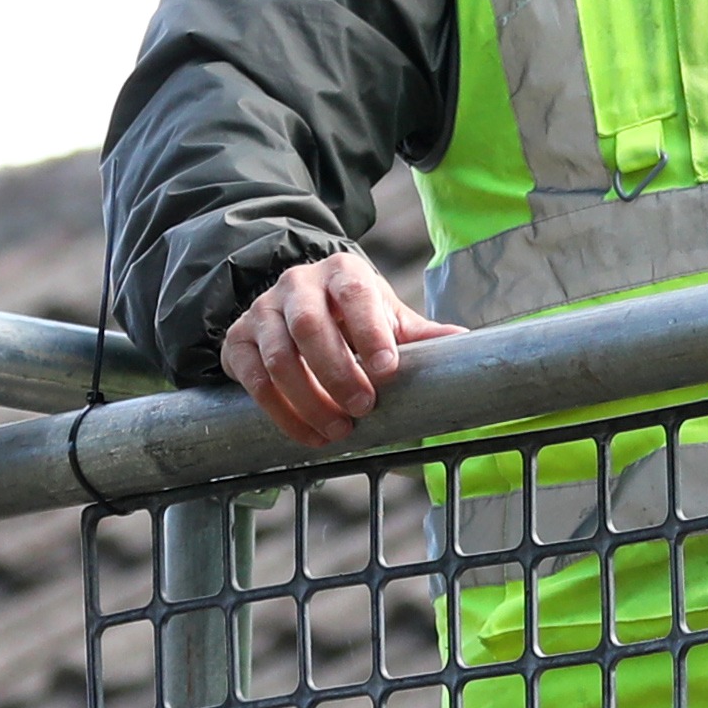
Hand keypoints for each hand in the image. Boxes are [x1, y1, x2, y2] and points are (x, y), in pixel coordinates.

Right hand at [215, 255, 459, 449]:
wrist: (295, 309)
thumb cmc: (353, 317)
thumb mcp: (388, 320)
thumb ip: (422, 335)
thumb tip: (469, 342)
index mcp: (342, 273)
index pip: (354, 293)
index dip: (370, 332)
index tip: (388, 371)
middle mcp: (298, 284)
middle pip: (310, 327)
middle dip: (338, 373)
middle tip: (363, 410)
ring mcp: (262, 311)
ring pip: (278, 357)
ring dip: (309, 400)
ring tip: (338, 431)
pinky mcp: (238, 341)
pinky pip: (252, 378)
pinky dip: (280, 412)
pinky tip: (308, 434)